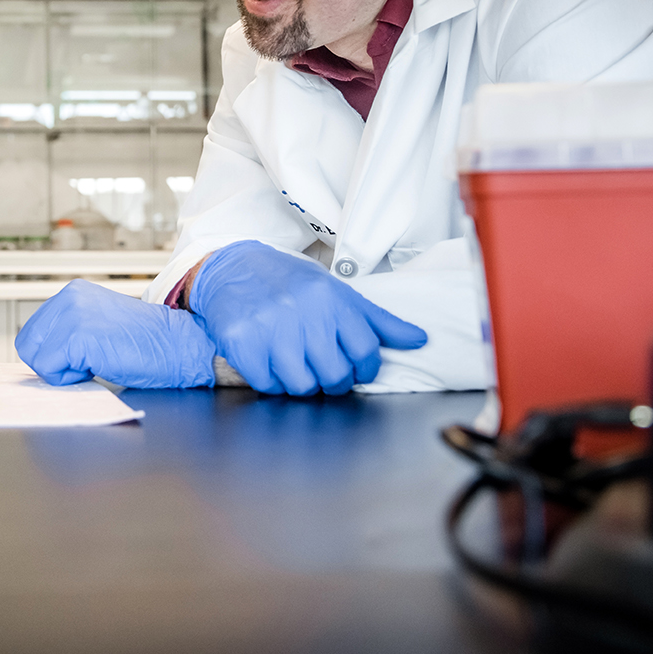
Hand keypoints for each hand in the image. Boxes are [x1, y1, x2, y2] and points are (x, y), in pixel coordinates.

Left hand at [17, 280, 215, 388]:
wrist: (179, 346)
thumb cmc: (146, 342)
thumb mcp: (99, 325)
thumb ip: (69, 331)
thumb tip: (42, 355)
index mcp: (73, 293)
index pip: (33, 331)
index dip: (51, 355)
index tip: (78, 359)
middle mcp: (69, 297)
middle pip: (28, 344)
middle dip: (52, 363)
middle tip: (88, 362)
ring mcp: (72, 314)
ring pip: (36, 359)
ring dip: (63, 371)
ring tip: (95, 362)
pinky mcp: (78, 335)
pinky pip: (50, 370)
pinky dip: (71, 378)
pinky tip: (98, 367)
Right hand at [189, 240, 426, 395]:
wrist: (232, 268)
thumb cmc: (289, 284)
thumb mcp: (336, 293)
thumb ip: (378, 321)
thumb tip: (420, 340)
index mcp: (330, 297)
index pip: (366, 352)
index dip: (364, 370)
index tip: (355, 369)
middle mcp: (301, 310)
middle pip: (334, 375)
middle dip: (332, 381)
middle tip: (322, 369)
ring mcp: (269, 326)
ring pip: (301, 386)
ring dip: (301, 383)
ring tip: (295, 364)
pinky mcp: (241, 341)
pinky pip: (267, 385)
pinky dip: (272, 382)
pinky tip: (270, 363)